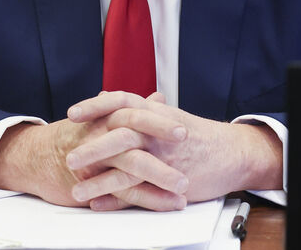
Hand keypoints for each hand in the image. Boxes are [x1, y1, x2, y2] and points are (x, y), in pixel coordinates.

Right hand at [0, 93, 189, 210]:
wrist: (38, 158)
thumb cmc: (77, 136)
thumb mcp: (104, 118)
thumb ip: (133, 109)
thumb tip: (158, 98)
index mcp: (106, 117)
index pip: (135, 114)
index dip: (159, 121)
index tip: (185, 128)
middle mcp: (100, 135)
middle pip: (133, 136)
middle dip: (161, 142)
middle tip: (186, 148)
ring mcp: (96, 160)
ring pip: (131, 166)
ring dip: (160, 177)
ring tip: (183, 187)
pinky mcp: (92, 183)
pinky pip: (124, 193)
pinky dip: (148, 199)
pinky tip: (168, 204)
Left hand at [65, 92, 282, 210]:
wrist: (232, 153)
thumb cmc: (197, 135)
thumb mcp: (166, 115)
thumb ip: (134, 108)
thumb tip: (105, 97)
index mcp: (155, 112)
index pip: (121, 101)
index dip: (96, 107)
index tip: (72, 114)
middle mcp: (158, 131)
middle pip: (121, 134)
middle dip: (93, 147)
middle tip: (69, 157)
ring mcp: (165, 157)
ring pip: (128, 167)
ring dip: (100, 180)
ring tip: (76, 191)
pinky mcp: (171, 181)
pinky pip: (140, 191)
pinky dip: (118, 199)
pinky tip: (99, 204)